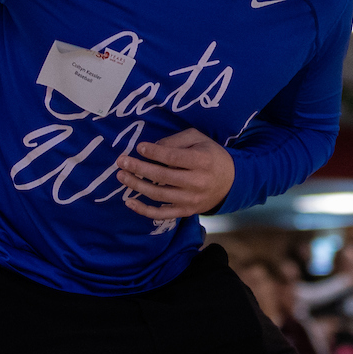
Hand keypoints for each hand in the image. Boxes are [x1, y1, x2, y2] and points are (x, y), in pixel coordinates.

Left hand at [115, 128, 234, 219]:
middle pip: (162, 176)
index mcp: (202, 161)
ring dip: (137, 185)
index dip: (154, 152)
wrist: (230, 182)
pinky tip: (129, 202)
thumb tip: (152, 148)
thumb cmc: (210, 156)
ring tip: (121, 176)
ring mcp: (191, 200)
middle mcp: (197, 182)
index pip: (173, 157)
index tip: (139, 147)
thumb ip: (176, 141)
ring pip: (159, 195)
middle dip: (139, 168)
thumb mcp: (198, 139)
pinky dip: (144, 210)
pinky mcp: (186, 212)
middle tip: (121, 161)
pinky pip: (163, 214)